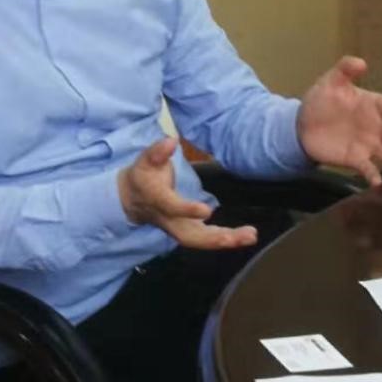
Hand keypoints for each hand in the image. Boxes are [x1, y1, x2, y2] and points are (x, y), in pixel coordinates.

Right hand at [117, 136, 257, 249]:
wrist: (132, 199)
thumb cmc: (142, 176)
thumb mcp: (145, 160)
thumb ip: (157, 151)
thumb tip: (171, 140)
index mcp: (158, 201)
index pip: (171, 208)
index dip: (186, 210)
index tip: (206, 211)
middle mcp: (169, 220)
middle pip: (189, 236)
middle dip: (214, 238)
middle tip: (238, 236)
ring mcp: (178, 228)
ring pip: (200, 241)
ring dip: (225, 241)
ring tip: (250, 235)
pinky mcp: (187, 231)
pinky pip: (206, 239)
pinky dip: (226, 239)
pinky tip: (245, 236)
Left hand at [297, 56, 381, 186]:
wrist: (302, 125)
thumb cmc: (322, 101)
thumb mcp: (330, 81)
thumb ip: (345, 70)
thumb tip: (360, 62)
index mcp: (373, 105)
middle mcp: (376, 126)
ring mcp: (369, 144)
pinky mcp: (356, 159)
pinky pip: (369, 168)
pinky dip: (374, 175)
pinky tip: (378, 182)